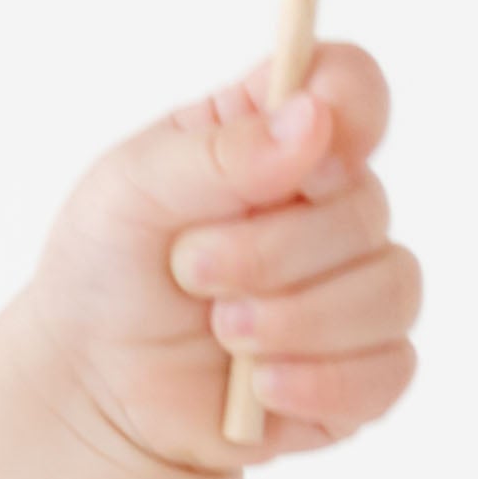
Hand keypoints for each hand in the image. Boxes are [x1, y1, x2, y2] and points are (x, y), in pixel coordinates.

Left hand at [25, 43, 420, 477]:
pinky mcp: (358, 370)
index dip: (345, 105)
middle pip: (366, 206)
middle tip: (188, 269)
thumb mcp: (131, 191)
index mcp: (275, 138)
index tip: (305, 143)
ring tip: (221, 329)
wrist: (89, 385)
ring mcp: (351, 287)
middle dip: (272, 250)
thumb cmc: (106, 269)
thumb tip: (314, 118)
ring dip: (296, 318)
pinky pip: (389, 370)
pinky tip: (259, 388)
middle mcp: (327, 205)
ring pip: (389, 290)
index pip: (350, 90)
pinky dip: (322, 381)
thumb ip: (218, 153)